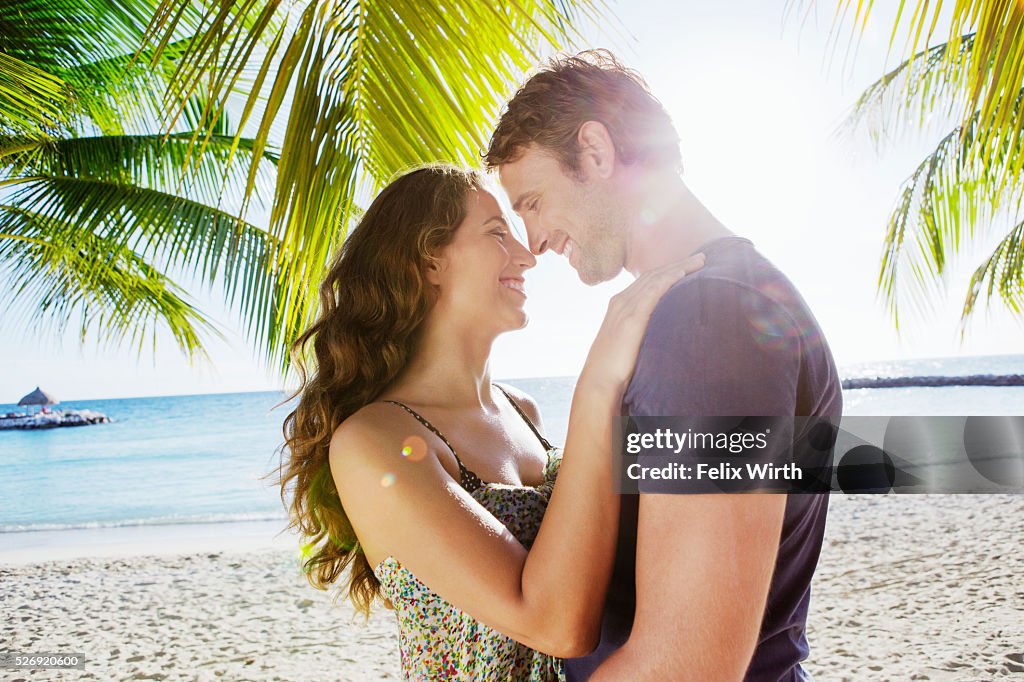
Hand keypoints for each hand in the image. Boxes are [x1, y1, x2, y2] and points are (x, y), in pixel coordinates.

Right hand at [582, 253, 705, 392]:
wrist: (599, 381)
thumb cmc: (613, 370)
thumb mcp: (626, 344)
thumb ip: (639, 333)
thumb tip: (660, 336)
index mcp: (618, 306)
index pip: (646, 281)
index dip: (667, 271)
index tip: (686, 266)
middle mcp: (620, 302)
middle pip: (652, 275)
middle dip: (677, 264)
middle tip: (700, 257)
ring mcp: (624, 308)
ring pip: (655, 278)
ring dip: (679, 267)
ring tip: (700, 260)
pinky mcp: (632, 318)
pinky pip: (653, 291)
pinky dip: (668, 279)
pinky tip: (683, 273)